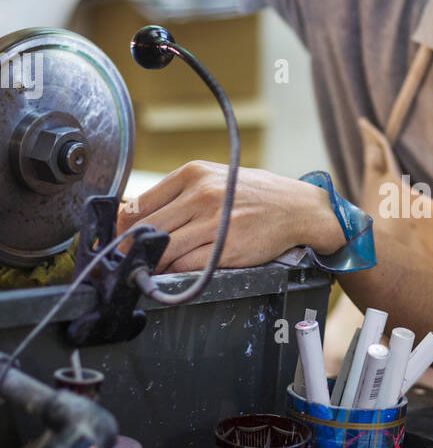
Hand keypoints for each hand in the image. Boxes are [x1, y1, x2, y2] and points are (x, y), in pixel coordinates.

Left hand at [117, 161, 345, 271]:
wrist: (298, 209)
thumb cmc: (253, 196)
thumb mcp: (214, 180)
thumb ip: (179, 195)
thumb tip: (137, 218)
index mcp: (192, 174)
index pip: (139, 204)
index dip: (122, 228)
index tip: (119, 241)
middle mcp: (201, 195)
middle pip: (146, 229)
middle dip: (131, 250)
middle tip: (127, 262)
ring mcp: (214, 223)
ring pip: (163, 250)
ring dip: (151, 265)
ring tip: (148, 270)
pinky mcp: (226, 249)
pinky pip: (186, 266)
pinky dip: (174, 273)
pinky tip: (173, 274)